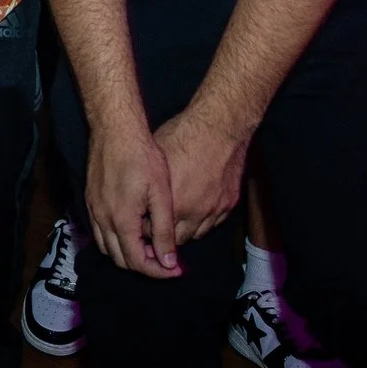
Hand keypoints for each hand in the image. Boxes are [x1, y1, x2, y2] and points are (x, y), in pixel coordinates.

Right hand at [84, 124, 180, 277]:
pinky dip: (114, 240)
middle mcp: (102, 219)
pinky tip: (131, 230)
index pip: (137, 262)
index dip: (158, 271)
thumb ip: (163, 231)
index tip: (175, 269)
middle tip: (165, 260)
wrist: (116, 130)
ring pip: (106, 247)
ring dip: (127, 254)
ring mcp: (93, 209)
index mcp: (122, 220)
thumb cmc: (142, 158)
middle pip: (119, 259)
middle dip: (143, 266)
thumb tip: (168, 261)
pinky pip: (99, 231)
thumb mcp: (161, 195)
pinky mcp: (90, 200)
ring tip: (150, 248)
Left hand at [150, 109, 247, 247]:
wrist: (220, 128)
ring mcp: (213, 209)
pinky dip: (202, 221)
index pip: (154, 231)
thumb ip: (150, 184)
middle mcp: (193, 211)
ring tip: (175, 221)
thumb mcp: (156, 158)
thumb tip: (137, 196)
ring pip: (195, 234)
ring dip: (184, 230)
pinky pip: (213, 223)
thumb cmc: (184, 137)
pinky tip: (194, 212)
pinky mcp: (228, 204)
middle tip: (158, 227)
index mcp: (171, 202)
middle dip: (165, 235)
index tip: (142, 224)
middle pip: (176, 239)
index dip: (147, 229)